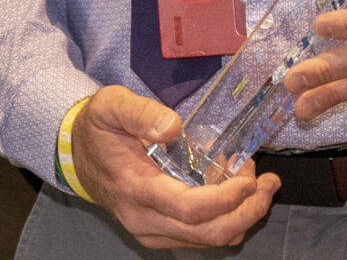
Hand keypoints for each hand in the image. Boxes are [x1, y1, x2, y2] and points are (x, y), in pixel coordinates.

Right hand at [73, 86, 279, 248]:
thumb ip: (140, 112)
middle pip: (209, 233)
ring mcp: (153, 231)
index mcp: (135, 190)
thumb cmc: (97, 130)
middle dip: (248, 211)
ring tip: (255, 182)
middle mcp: (145, 220)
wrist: (78, 155)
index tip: (250, 178)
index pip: (189, 210)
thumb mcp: (110, 105)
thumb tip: (172, 127)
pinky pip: (203, 237)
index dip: (227, 198)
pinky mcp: (160, 233)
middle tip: (268, 183)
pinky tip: (234, 191)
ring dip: (242, 215)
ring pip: (210, 240)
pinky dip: (227, 217)